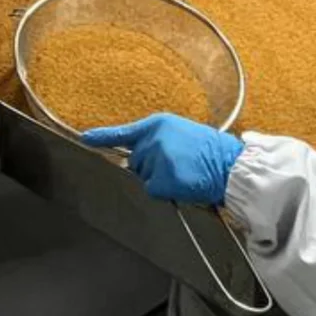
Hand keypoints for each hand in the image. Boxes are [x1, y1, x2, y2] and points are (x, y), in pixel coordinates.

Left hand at [83, 114, 243, 205]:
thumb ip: (158, 140)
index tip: (85, 138)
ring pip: (145, 178)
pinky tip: (184, 183)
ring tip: (185, 172)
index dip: (103, 137)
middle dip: (152, 167)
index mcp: (158, 123)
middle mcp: (153, 139)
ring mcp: (156, 159)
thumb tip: (138, 156)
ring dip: (161, 179)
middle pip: (136, 161)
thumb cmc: (211, 150)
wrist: (230, 164)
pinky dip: (166, 192)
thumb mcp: (182, 133)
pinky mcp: (161, 179)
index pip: (124, 132)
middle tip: (179, 165)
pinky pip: (154, 191)